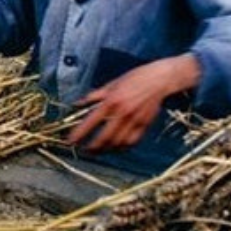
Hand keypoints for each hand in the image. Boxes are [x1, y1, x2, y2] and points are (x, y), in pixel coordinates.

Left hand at [67, 55, 200, 152]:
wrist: (159, 80)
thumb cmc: (134, 78)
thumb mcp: (110, 84)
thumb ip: (93, 96)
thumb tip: (77, 103)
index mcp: (111, 101)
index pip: (91, 121)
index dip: (80, 133)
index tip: (71, 141)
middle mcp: (122, 113)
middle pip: (104, 137)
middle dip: (92, 147)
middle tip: (84, 151)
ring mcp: (134, 120)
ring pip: (118, 143)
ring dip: (106, 150)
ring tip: (97, 151)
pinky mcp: (145, 124)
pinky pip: (132, 141)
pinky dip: (122, 147)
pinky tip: (115, 148)